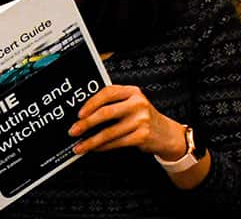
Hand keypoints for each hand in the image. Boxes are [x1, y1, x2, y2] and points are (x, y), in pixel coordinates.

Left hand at [67, 85, 185, 159]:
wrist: (166, 134)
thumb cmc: (142, 117)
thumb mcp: (131, 103)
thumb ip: (113, 102)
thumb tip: (83, 114)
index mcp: (132, 91)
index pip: (107, 93)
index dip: (91, 103)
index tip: (78, 114)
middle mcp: (137, 104)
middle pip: (106, 113)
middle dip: (86, 123)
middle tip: (73, 131)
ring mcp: (141, 120)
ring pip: (109, 132)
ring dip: (91, 141)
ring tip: (79, 146)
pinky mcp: (142, 136)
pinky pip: (116, 142)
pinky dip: (102, 147)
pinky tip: (94, 148)